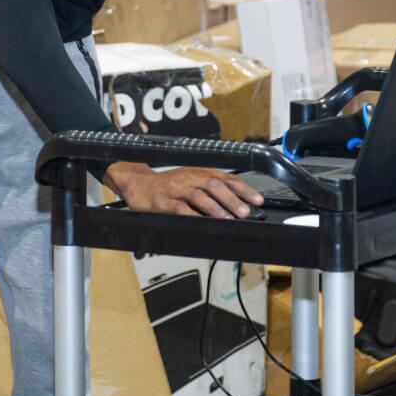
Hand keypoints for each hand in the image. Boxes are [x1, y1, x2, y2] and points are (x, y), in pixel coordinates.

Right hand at [103, 161, 265, 218]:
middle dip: (233, 199)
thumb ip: (210, 189)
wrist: (137, 184)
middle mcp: (189, 178)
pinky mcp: (163, 202)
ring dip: (216, 208)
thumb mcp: (190, 181)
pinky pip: (179, 208)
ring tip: (229, 219)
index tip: (258, 200)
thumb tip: (236, 204)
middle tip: (246, 212)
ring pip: (199, 196)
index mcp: (198, 172)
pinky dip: (192, 216)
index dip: (244, 189)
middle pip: (215, 185)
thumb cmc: (166, 186)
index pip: (226, 178)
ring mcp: (176, 189)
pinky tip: (201, 223)